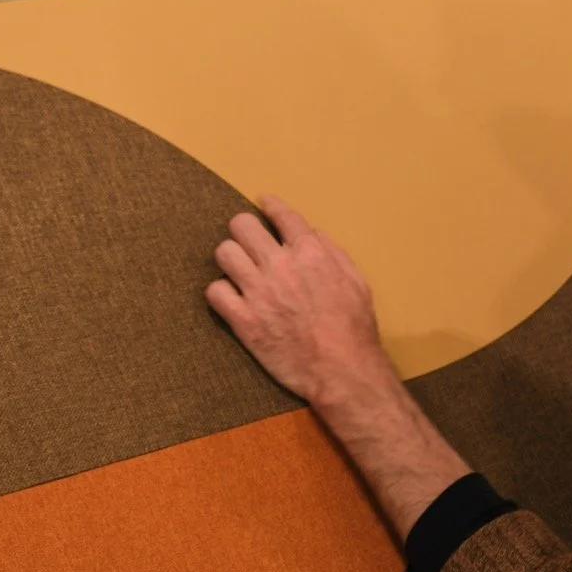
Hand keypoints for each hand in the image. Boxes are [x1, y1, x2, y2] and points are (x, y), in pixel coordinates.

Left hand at [206, 195, 389, 405]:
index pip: (282, 215)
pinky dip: (221, 293)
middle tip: (248, 241)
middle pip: (242, 225)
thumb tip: (313, 234)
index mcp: (310, 253)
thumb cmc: (354, 327)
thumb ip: (333, 252)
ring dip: (231, 258)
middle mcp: (280, 265)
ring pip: (224, 253)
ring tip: (238, 269)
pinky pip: (214, 292)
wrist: (341, 369)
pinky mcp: (243, 320)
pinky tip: (231, 298)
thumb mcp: (357, 281)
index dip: (270, 204)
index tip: (263, 202)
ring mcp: (258, 292)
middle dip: (244, 229)